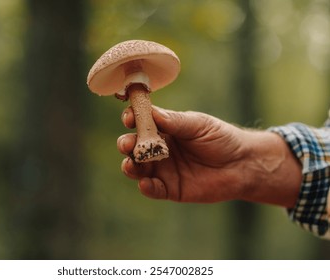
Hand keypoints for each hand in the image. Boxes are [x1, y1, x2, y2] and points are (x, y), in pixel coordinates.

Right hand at [117, 106, 300, 206]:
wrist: (242, 164)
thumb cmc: (221, 138)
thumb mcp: (197, 125)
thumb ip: (174, 121)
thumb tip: (150, 111)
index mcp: (164, 129)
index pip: (142, 123)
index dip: (132, 120)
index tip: (129, 118)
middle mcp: (159, 149)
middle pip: (135, 147)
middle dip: (126, 144)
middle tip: (127, 144)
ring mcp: (163, 169)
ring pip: (138, 168)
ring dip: (130, 166)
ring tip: (131, 163)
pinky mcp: (170, 188)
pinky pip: (153, 189)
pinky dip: (146, 187)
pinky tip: (145, 183)